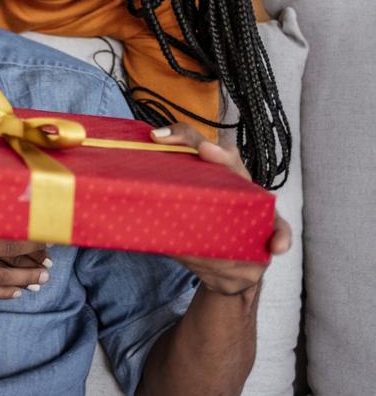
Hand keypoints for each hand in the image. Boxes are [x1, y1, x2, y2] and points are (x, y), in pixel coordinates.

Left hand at [149, 122, 291, 295]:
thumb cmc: (200, 233)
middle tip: (205, 150)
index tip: (158, 136)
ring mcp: (254, 204)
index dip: (179, 136)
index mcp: (207, 174)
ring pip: (255, 190)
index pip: (192, 145)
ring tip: (245, 196)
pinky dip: (279, 238)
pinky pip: (279, 230)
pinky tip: (276, 247)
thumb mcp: (178, 224)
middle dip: (217, 154)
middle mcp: (232, 181)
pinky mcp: (270, 227)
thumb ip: (159, 219)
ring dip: (249, 193)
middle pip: (228, 161)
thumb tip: (128, 219)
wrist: (228, 270)